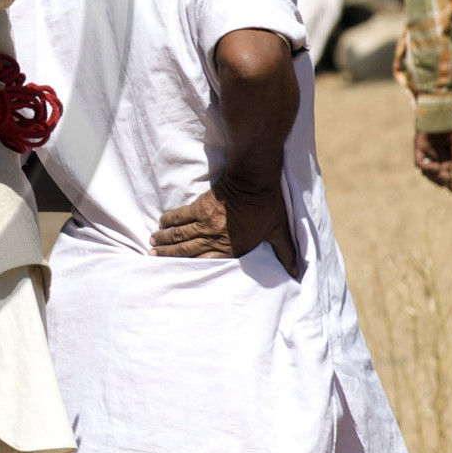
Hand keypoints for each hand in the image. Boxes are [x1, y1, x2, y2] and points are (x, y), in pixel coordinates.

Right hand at [152, 182, 298, 275]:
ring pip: (181, 235)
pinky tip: (161, 223)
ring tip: (153, 244)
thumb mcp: (278, 230)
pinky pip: (181, 216)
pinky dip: (170, 220)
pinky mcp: (200, 206)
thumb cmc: (268, 205)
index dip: (188, 268)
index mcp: (232, 246)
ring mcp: (206, 222)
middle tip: (153, 258)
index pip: (206, 263)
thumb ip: (285, 252)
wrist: (255, 180)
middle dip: (169, 255)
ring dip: (165, 240)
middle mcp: (216, 237)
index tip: (176, 271)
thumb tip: (298, 271)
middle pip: (187, 250)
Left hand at [415, 129, 451, 191]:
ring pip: (427, 172)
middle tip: (447, 181)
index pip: (447, 173)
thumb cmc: (451, 124)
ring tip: (442, 174)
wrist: (440, 110)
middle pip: (436, 175)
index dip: (449, 183)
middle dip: (442, 180)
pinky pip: (420, 162)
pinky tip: (435, 167)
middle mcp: (436, 156)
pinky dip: (427, 168)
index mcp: (447, 155)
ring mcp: (427, 152)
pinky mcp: (419, 148)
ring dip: (434, 176)